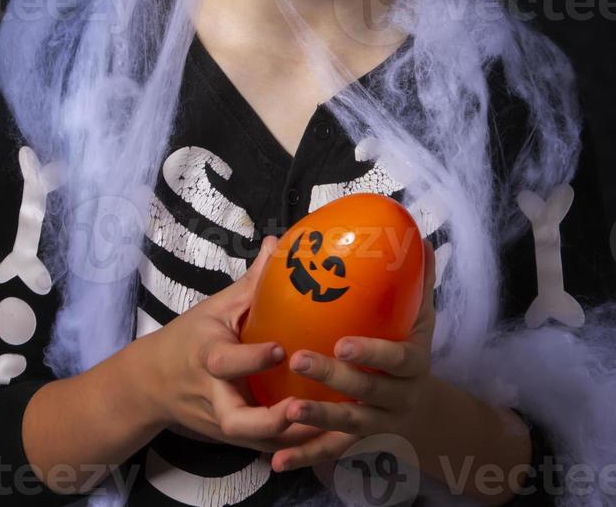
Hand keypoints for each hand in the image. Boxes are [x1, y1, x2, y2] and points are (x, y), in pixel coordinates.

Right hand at [140, 235, 323, 453]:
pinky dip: (293, 448)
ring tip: (331, 427)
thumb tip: (277, 243)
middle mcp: (214, 397)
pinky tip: (327, 436)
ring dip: (291, 441)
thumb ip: (251, 282)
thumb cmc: (189, 339)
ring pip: (255, 444)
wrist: (151, 384)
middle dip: (268, 421)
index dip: (252, 358)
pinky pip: (264, 449)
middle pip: (236, 422)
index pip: (227, 362)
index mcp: (207, 358)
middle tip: (301, 408)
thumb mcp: (216, 307)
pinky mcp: (233, 439)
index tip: (281, 349)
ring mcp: (222, 424)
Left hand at [271, 237, 436, 472]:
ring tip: (286, 410)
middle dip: (333, 379)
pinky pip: (330, 454)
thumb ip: (417, 279)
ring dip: (316, 420)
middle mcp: (398, 397)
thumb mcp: (420, 315)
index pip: (396, 359)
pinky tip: (276, 462)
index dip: (372, 354)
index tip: (344, 343)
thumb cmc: (411, 346)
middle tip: (299, 360)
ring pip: (347, 427)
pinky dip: (304, 458)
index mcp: (413, 363)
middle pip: (366, 392)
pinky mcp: (357, 444)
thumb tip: (419, 238)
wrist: (424, 409)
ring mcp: (378, 424)